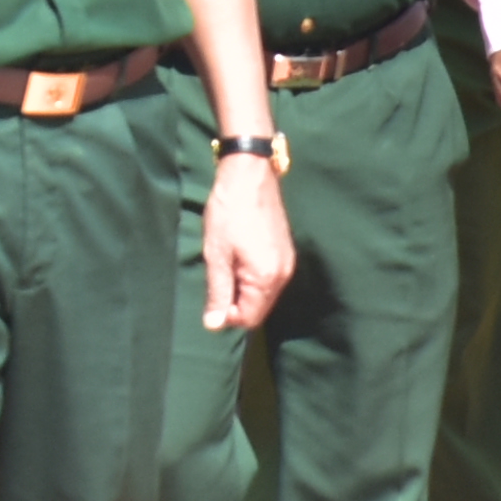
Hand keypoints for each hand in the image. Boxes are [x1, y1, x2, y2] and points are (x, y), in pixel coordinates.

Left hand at [200, 148, 292, 335]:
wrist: (249, 174)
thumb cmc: (228, 212)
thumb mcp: (216, 255)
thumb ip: (218, 292)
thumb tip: (214, 326)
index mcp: (266, 278)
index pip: (250, 319)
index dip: (228, 315)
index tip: (213, 294)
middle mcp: (283, 274)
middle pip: (259, 309)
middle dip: (237, 303)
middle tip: (218, 276)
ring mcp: (287, 262)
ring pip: (264, 294)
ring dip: (244, 289)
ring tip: (227, 263)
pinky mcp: (286, 252)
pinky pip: (270, 279)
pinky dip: (253, 278)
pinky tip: (239, 256)